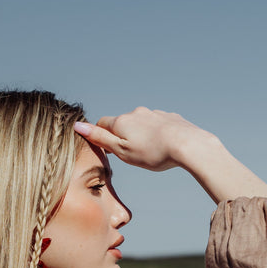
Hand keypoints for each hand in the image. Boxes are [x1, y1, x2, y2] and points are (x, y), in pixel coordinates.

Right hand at [75, 108, 217, 172]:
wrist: (188, 145)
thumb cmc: (153, 153)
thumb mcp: (121, 150)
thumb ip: (100, 138)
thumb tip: (78, 126)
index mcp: (122, 121)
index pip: (102, 124)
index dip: (101, 136)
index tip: (107, 149)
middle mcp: (137, 113)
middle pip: (122, 123)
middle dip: (123, 135)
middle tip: (130, 154)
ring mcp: (155, 114)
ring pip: (142, 123)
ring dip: (141, 134)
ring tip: (150, 151)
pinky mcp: (171, 117)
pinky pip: (159, 124)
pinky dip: (158, 133)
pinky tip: (165, 145)